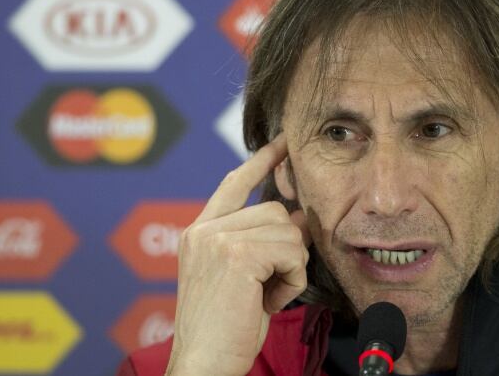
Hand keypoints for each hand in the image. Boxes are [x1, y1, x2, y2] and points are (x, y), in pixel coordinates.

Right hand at [166, 134, 309, 375]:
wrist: (204, 363)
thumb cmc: (224, 329)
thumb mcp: (244, 278)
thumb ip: (263, 243)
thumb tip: (299, 216)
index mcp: (199, 233)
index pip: (234, 184)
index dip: (260, 162)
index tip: (281, 143)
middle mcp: (203, 230)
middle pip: (275, 211)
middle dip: (287, 249)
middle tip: (270, 285)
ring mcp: (217, 239)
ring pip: (287, 230)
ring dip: (290, 267)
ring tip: (267, 296)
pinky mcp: (236, 253)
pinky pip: (291, 252)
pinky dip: (292, 280)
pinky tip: (270, 301)